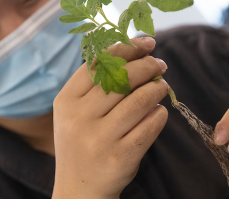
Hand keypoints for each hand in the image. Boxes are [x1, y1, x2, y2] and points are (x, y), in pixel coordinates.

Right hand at [52, 37, 168, 198]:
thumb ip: (95, 85)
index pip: (98, 63)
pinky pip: (149, 126)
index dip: (125, 48)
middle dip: (147, 66)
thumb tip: (134, 56)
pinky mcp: (120, 157)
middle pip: (120, 78)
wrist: (79, 189)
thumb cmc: (81, 141)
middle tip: (160, 64)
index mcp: (66, 100)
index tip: (146, 43)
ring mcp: (99, 138)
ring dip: (157, 89)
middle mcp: (79, 117)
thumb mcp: (75, 112)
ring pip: (139, 100)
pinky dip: (159, 114)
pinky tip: (159, 112)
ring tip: (162, 86)